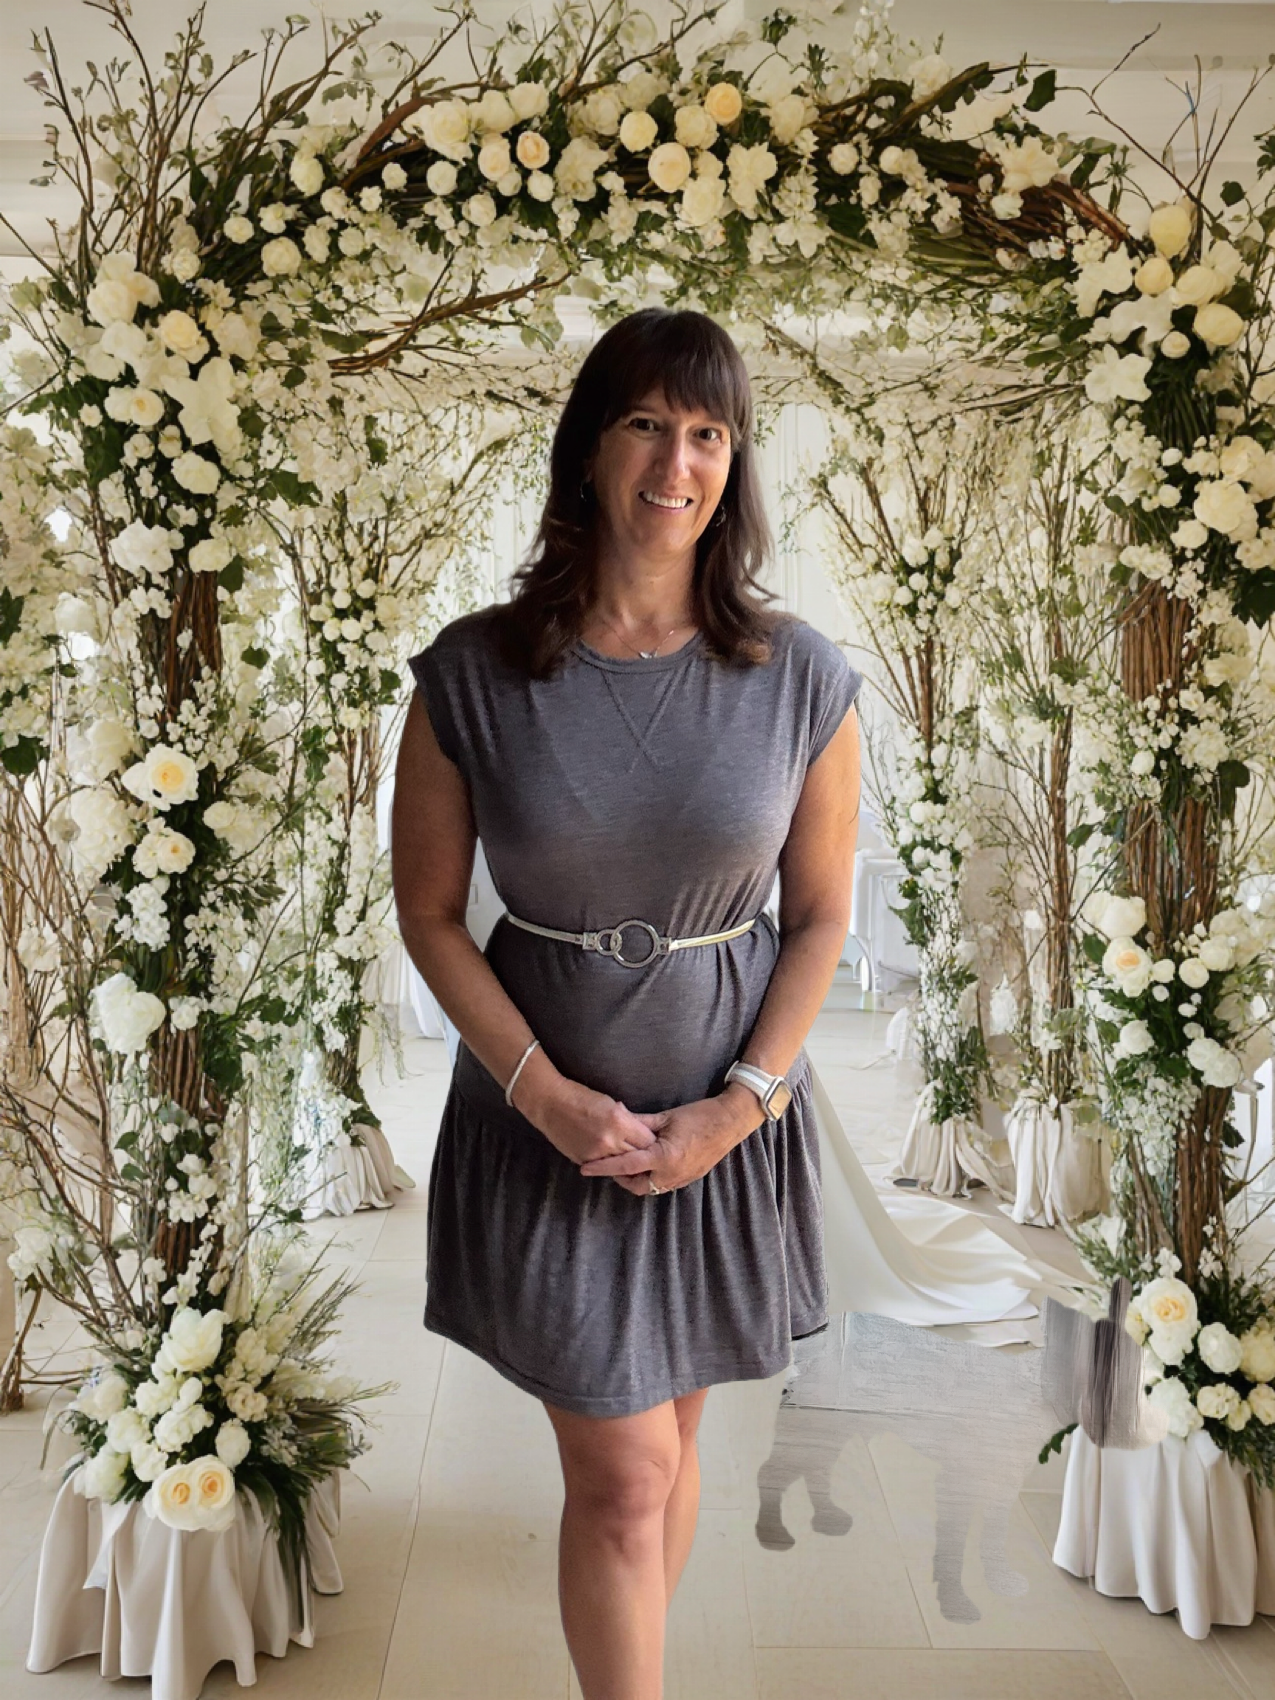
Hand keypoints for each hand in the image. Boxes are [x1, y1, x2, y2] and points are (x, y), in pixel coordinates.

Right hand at [517, 1069, 657, 1168]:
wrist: (550, 1104)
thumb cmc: (580, 1097)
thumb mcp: (611, 1104)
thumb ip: (627, 1120)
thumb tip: (640, 1131)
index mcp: (619, 1121)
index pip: (648, 1140)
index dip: (651, 1141)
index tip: (653, 1140)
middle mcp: (610, 1140)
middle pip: (638, 1155)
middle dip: (643, 1154)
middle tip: (646, 1153)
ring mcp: (596, 1154)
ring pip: (622, 1166)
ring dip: (627, 1162)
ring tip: (630, 1158)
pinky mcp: (584, 1161)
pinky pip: (604, 1167)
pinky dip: (609, 1163)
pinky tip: (611, 1158)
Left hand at [578, 1085, 765, 1196]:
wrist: (731, 1121)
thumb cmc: (700, 1115)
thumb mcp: (666, 1117)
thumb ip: (639, 1123)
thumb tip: (617, 1119)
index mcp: (664, 1157)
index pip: (626, 1166)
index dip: (603, 1167)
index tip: (585, 1168)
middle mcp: (672, 1173)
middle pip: (635, 1186)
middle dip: (619, 1178)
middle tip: (606, 1165)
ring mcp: (682, 1179)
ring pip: (649, 1188)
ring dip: (634, 1180)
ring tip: (623, 1165)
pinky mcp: (689, 1178)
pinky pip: (662, 1185)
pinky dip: (649, 1179)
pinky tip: (645, 1166)